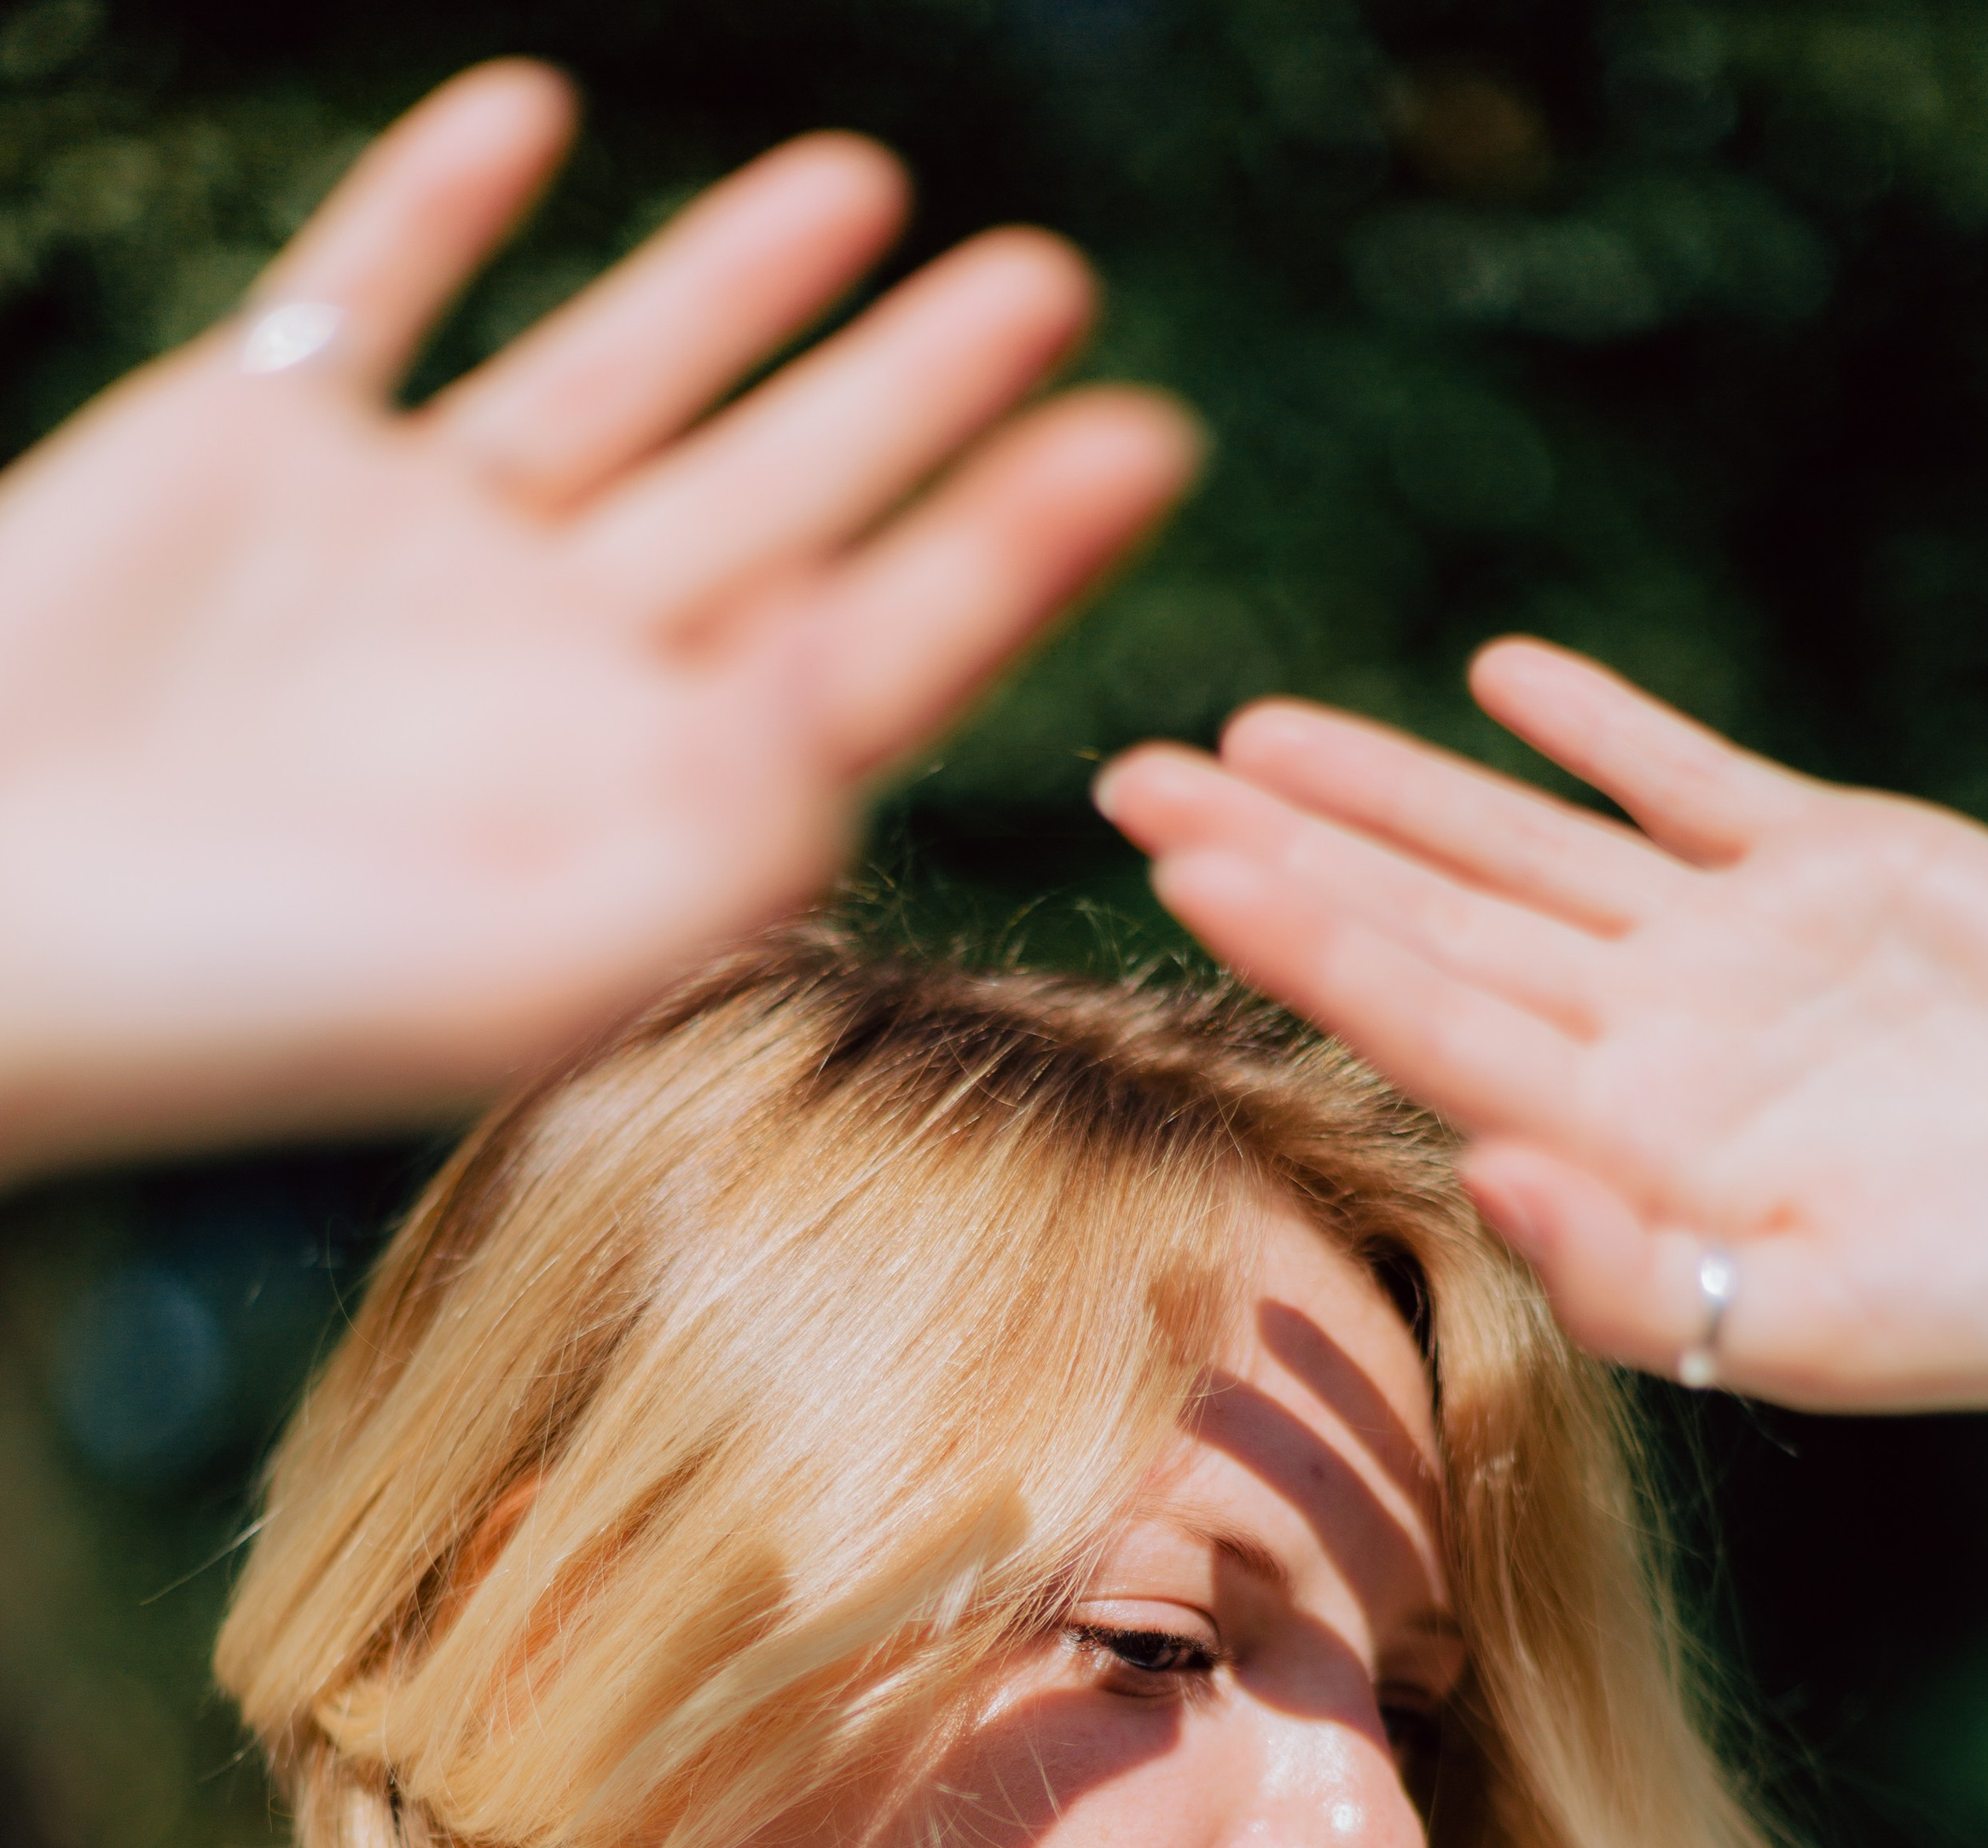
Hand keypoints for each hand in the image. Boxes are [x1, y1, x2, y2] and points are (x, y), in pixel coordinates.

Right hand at [0, 62, 1195, 1177]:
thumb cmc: (248, 998)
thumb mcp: (537, 954)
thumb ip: (736, 824)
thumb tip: (891, 658)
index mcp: (633, 801)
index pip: (870, 651)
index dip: (1015, 547)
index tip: (1147, 439)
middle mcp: (544, 672)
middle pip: (779, 501)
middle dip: (915, 393)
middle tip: (1052, 284)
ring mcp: (401, 560)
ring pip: (611, 386)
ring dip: (736, 285)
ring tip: (871, 186)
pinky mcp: (247, 458)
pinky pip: (366, 295)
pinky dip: (440, 200)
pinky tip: (529, 115)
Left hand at [1096, 648, 1987, 1420]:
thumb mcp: (1827, 1322)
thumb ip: (1636, 1270)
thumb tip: (1474, 1176)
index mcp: (1625, 1140)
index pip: (1422, 1021)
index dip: (1298, 937)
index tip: (1174, 861)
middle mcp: (1649, 1039)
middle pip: (1426, 923)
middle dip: (1280, 851)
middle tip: (1131, 776)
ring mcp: (1735, 951)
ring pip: (1521, 846)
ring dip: (1389, 788)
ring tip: (1252, 732)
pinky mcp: (1837, 870)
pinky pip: (1688, 783)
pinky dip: (1598, 728)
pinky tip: (1500, 676)